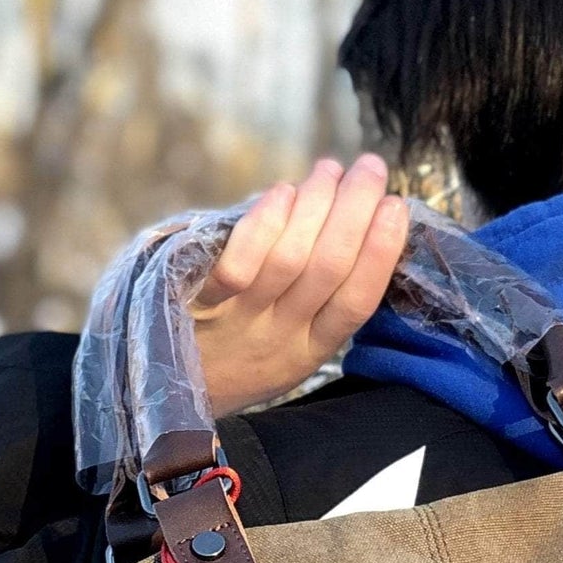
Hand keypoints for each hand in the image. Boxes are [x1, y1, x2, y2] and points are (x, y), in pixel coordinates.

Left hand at [190, 154, 408, 414]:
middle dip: (356, 211)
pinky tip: (282, 192)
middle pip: (328, 269)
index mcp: (309, 351)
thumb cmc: (235, 359)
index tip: (397, 207)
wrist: (164, 394)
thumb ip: (318, 302)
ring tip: (330, 170)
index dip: (381, 253)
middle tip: (372, 168)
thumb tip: (360, 228)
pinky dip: (263, 222)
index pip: (357, 302)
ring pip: (289, 259)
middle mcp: (278, 338)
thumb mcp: (287, 348)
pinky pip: (235, 263)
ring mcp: (236, 322)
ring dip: (316, 204)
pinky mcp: (195, 304)